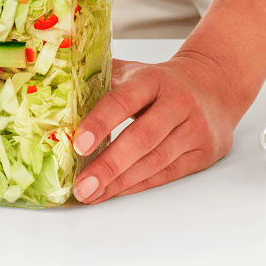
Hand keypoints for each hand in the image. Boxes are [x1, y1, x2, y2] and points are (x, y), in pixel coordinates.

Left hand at [70, 52, 241, 203]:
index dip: (101, 123)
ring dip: (121, 182)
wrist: (212, 83)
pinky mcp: (203, 151)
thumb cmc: (159, 81)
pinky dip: (138, 185)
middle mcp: (177, 102)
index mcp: (153, 79)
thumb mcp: (132, 71)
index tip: (78, 145)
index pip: (124, 101)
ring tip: (91, 194)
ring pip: (155, 161)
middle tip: (81, 186)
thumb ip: (99, 80)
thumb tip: (52, 94)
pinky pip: (167, 173)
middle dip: (109, 165)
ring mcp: (194, 128)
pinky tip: (116, 191)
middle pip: (142, 138)